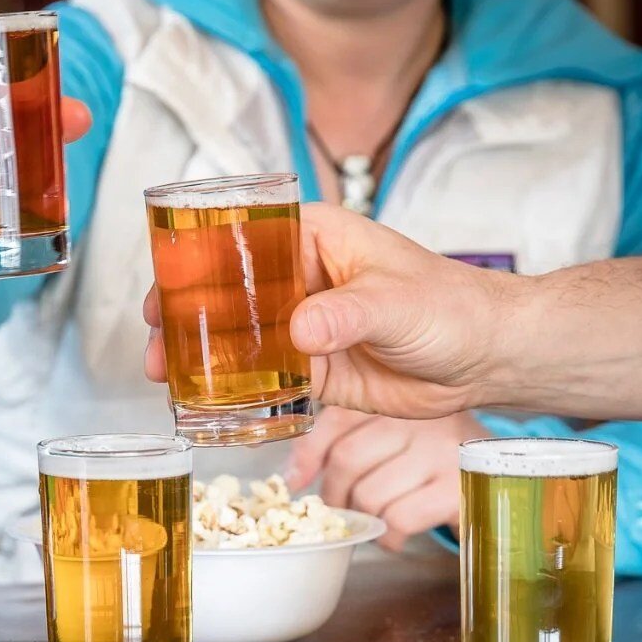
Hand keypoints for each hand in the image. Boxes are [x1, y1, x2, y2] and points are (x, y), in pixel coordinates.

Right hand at [142, 205, 519, 419]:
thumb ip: (347, 313)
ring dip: (202, 355)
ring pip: (237, 336)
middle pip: (226, 290)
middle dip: (185, 315)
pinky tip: (206, 403)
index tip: (166, 285)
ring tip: (165, 376)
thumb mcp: (397, 303)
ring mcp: (302, 324)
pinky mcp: (311, 368)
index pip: (241, 238)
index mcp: (314, 237)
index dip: (195, 259)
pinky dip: (233, 390)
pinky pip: (262, 378)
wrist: (486, 356)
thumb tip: (300, 329)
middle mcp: (299, 277)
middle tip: (155, 342)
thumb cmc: (452, 307)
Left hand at [283, 407, 487, 549]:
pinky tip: (399, 534)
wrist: (506, 480)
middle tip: (346, 510)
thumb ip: (341, 444)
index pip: (335, 420)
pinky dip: (390, 537)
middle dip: (336, 497)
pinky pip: (399, 518)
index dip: (308, 456)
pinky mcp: (459, 487)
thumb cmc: (431, 463)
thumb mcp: (389, 442)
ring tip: (379, 520)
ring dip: (366, 520)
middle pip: (347, 460)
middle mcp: (420, 418)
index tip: (295, 483)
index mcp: (396, 401)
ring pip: (369, 495)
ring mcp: (442, 451)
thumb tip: (292, 478)